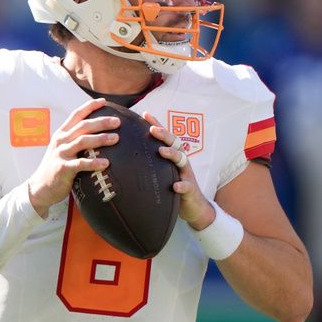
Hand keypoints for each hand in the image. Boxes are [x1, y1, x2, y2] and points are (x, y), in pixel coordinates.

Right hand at [27, 99, 119, 217]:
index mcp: (62, 134)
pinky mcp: (62, 168)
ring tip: (116, 138)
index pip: (76, 115)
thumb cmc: (57, 166)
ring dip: (100, 139)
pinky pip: (80, 164)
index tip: (104, 102)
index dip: (90, 106)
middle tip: (117, 122)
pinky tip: (106, 163)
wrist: (40, 187)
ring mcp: (61, 154)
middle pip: (83, 126)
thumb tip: (98, 134)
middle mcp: (61, 141)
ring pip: (82, 141)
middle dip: (101, 122)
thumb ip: (75, 140)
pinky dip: (94, 163)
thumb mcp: (63, 149)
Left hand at [143, 111, 214, 229]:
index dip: (156, 124)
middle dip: (164, 135)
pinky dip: (181, 185)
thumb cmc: (173, 186)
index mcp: (173, 155)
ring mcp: (186, 174)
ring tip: (161, 151)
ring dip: (172, 154)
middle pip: (174, 143)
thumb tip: (128, 151)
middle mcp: (181, 161)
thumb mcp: (162, 171)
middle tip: (152, 130)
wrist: (192, 206)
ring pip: (182, 160)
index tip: (145, 114)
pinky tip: (174, 186)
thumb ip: (151, 160)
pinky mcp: (190, 189)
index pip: (164, 136)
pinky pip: (186, 185)